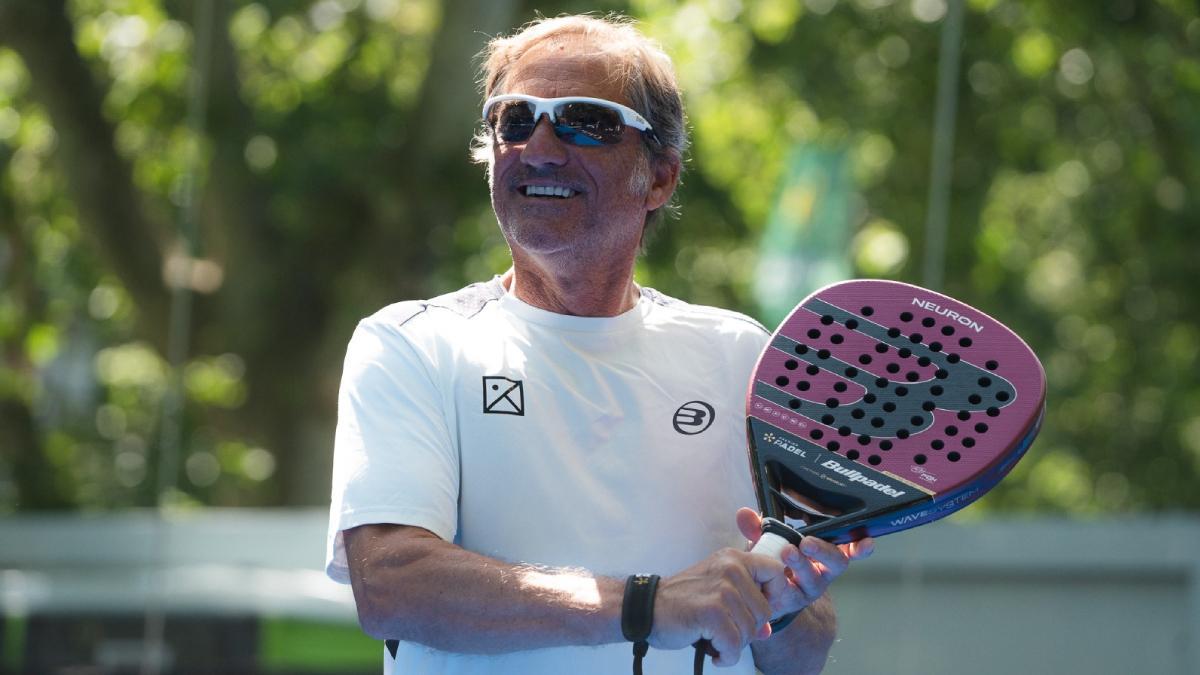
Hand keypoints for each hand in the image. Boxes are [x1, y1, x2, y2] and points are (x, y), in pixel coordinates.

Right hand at [649, 547, 787, 666]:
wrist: (646, 608)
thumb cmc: (682, 601)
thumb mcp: (718, 591)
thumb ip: (745, 605)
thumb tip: (767, 630)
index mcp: (734, 559)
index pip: (777, 572)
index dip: (775, 595)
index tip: (756, 611)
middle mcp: (731, 569)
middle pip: (765, 611)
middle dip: (748, 630)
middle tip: (725, 631)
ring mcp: (722, 589)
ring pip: (751, 631)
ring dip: (734, 645)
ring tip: (715, 640)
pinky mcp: (711, 612)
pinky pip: (734, 644)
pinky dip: (726, 656)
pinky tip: (714, 653)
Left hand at [736, 508, 874, 617]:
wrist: (759, 590)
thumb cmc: (772, 558)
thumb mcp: (766, 539)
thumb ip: (757, 527)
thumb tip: (744, 513)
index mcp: (824, 551)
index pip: (849, 547)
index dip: (860, 546)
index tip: (866, 541)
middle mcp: (822, 570)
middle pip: (836, 562)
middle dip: (824, 550)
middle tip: (807, 542)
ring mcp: (808, 587)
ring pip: (815, 578)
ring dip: (802, 564)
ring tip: (788, 552)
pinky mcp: (792, 600)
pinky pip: (791, 595)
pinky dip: (782, 589)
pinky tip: (777, 585)